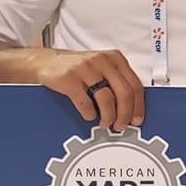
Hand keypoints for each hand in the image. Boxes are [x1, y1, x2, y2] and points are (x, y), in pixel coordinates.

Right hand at [30, 48, 144, 129]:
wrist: (46, 61)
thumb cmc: (80, 69)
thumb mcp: (103, 68)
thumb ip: (118, 82)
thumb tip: (133, 109)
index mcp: (116, 58)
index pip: (135, 85)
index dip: (138, 106)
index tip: (137, 120)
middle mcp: (103, 61)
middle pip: (124, 93)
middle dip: (125, 114)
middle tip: (121, 126)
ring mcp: (85, 68)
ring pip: (106, 99)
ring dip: (109, 117)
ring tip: (106, 124)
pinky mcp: (68, 78)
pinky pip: (85, 102)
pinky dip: (90, 114)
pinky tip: (90, 116)